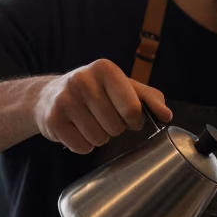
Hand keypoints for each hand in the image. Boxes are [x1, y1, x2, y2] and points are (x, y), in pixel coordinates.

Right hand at [33, 59, 172, 153]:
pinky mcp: (53, 120)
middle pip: (115, 127)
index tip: (130, 119)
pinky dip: (84, 145)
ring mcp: (65, 99)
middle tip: (104, 118)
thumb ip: (148, 98)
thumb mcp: (123, 87)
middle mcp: (82, 80)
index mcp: (105, 69)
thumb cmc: (95, 92)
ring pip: (98, 139)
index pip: (132, 108)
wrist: (50, 96)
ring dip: (99, 138)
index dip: (135, 121)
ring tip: (90, 123)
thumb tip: (166, 115)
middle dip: (114, 129)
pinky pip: (81, 147)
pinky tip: (77, 130)